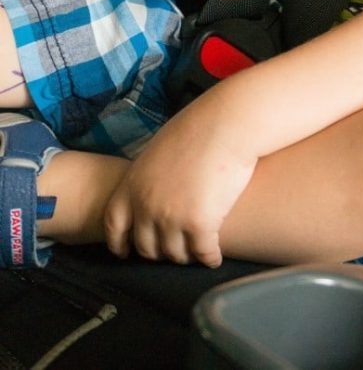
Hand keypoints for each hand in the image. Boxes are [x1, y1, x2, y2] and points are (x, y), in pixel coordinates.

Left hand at [103, 101, 256, 266]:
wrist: (227, 124)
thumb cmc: (199, 127)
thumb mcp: (159, 150)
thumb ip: (150, 175)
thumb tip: (154, 188)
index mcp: (133, 183)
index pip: (114, 225)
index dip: (119, 243)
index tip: (126, 251)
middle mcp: (146, 205)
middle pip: (146, 246)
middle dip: (160, 251)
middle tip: (173, 249)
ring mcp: (172, 217)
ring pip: (175, 254)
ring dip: (186, 256)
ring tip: (196, 252)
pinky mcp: (200, 225)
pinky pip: (203, 253)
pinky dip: (209, 259)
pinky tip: (214, 257)